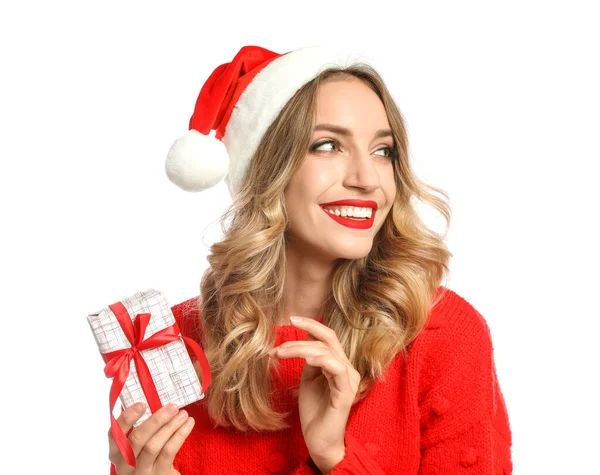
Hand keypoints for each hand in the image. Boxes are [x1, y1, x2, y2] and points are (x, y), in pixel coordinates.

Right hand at [108, 402, 194, 474]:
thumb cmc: (149, 460)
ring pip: (153, 446)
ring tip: (183, 414)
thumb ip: (143, 430)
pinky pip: (168, 453)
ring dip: (170, 426)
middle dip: (155, 420)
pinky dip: (179, 435)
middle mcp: (125, 465)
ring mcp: (140, 473)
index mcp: (117, 453)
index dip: (126, 418)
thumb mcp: (139, 448)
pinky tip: (188, 424)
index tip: (141, 404)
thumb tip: (160, 404)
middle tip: (172, 406)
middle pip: (136, 439)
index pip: (114, 434)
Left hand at [268, 317, 359, 470]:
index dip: (311, 325)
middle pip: (328, 339)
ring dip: (300, 349)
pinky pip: (337, 369)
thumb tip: (304, 337)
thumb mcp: (308, 379)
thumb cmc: (314, 411)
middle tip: (281, 338)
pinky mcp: (346, 393)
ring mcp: (349, 380)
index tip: (291, 319)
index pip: (328, 336)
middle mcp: (347, 369)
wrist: (319, 441)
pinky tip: (306, 360)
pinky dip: (320, 360)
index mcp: (339, 364)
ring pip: (327, 352)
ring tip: (280, 354)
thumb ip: (309, 359)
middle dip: (302, 335)